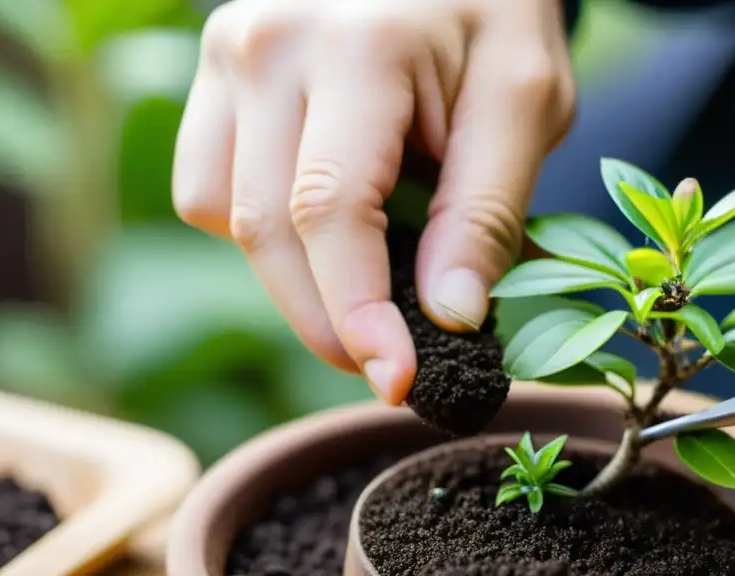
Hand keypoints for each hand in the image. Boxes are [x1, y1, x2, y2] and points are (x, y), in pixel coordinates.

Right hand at [172, 0, 574, 403]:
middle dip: (328, 320)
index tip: (398, 381)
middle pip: (268, 230)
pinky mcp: (214, 75)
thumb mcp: (524, 106)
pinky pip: (209, 192)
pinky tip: (325, 222)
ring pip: (228, 219)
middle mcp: (268, 45)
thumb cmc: (495, 19)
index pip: (331, 212)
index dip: (357, 315)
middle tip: (392, 362)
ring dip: (295, 278)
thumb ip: (486, 211)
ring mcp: (228, 55)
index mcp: (358, 48)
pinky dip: (263, 233)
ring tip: (372, 273)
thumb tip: (448, 320)